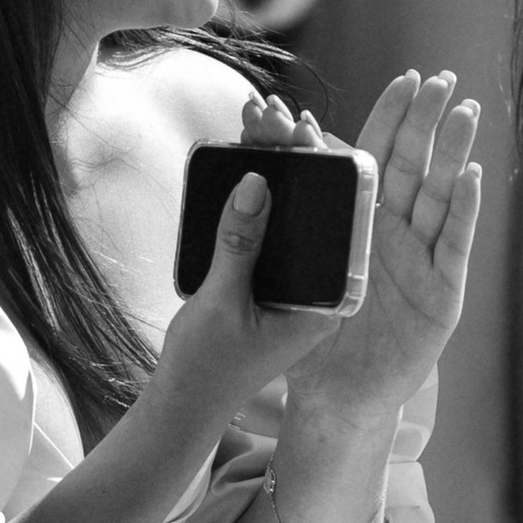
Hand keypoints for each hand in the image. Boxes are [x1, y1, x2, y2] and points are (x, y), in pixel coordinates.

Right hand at [152, 134, 346, 433]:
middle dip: (297, 160)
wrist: (182, 407)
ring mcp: (292, 285)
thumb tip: (258, 181)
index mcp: (325, 302)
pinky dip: (256, 199)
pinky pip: (269, 231)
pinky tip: (243, 161)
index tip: (302, 130)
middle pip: (318, 211)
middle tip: (272, 116)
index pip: (340, 223)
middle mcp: (317, 290)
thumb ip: (241, 242)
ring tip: (256, 126)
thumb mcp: (222, 302)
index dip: (325, 171)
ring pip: (292, 216)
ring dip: (275, 172)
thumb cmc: (206, 368)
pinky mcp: (268, 282)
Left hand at [301, 69, 481, 412]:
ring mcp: (424, 261)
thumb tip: (266, 162)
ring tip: (465, 112)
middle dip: (430, 122)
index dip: (393, 119)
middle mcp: (399, 234)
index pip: (380, 158)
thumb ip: (278, 221)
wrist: (334, 396)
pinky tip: (473, 173)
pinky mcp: (442, 293)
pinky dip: (466, 209)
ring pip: (443, 196)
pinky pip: (455, 244)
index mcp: (363, 222)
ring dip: (455, 152)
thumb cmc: (310, 334)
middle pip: (418, 166)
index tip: (405, 79)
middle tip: (442, 80)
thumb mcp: (290, 272)